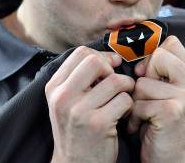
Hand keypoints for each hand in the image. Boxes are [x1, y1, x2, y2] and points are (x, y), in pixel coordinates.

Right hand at [46, 46, 134, 162]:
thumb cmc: (77, 130)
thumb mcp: (67, 102)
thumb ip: (80, 78)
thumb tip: (111, 57)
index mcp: (54, 88)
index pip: (80, 53)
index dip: (101, 56)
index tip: (109, 67)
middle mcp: (63, 97)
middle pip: (95, 61)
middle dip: (112, 69)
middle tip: (115, 84)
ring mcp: (80, 111)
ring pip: (115, 81)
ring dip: (126, 88)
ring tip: (121, 100)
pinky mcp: (99, 124)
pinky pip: (125, 100)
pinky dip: (129, 105)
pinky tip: (123, 114)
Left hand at [128, 36, 184, 162]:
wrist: (174, 161)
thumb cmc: (164, 126)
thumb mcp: (169, 94)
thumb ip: (160, 74)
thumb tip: (138, 64)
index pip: (171, 43)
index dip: (154, 58)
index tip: (149, 77)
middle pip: (158, 57)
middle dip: (144, 79)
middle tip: (148, 100)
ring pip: (143, 83)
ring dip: (136, 102)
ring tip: (146, 116)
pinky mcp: (172, 112)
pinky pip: (139, 103)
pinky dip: (135, 118)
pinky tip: (143, 127)